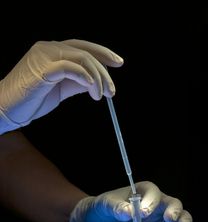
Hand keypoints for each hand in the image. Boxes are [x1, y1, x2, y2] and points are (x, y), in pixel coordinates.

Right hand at [0, 39, 122, 132]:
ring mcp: (45, 57)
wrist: (8, 109)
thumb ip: (76, 83)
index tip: (118, 63)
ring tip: (101, 96)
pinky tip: (92, 89)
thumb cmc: (31, 100)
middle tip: (112, 91)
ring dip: (98, 78)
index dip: (103, 53)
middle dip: (104, 72)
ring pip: (82, 59)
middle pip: (86, 52)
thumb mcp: (60, 90)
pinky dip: (85, 78)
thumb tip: (96, 82)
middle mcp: (49, 49)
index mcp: (52, 51)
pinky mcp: (43, 70)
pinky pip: (71, 68)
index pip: (83, 47)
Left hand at [69, 181, 192, 221]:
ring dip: (183, 221)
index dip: (151, 201)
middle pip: (172, 203)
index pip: (153, 192)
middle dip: (174, 210)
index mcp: (141, 192)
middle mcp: (154, 205)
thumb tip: (128, 212)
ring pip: (179, 218)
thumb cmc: (100, 210)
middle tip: (169, 219)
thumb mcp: (103, 205)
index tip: (143, 213)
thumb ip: (115, 206)